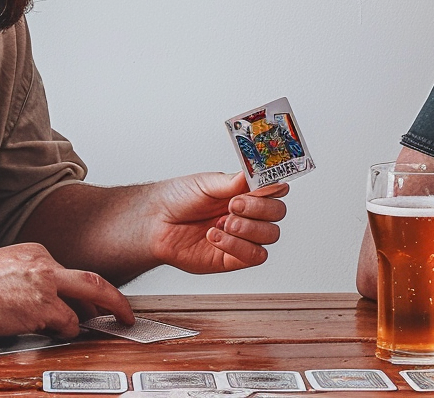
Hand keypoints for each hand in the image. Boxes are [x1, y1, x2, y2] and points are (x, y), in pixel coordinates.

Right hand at [0, 243, 133, 337]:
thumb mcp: (5, 265)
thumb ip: (29, 275)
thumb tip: (42, 296)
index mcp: (37, 252)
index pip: (70, 273)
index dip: (82, 292)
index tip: (91, 303)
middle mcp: (45, 265)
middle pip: (93, 282)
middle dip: (115, 301)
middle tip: (126, 314)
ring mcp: (45, 286)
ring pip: (79, 308)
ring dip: (77, 324)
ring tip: (73, 331)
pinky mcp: (39, 309)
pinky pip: (63, 325)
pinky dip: (62, 333)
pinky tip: (50, 334)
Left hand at [148, 172, 288, 273]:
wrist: (156, 222)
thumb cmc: (179, 198)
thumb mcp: (206, 183)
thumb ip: (232, 182)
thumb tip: (255, 175)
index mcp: (245, 192)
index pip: (275, 190)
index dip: (274, 189)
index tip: (264, 187)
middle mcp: (248, 215)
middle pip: (277, 214)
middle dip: (259, 209)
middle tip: (234, 204)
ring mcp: (242, 237)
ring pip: (270, 236)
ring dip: (248, 228)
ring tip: (223, 221)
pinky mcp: (233, 259)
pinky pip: (253, 256)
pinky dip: (236, 245)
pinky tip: (215, 236)